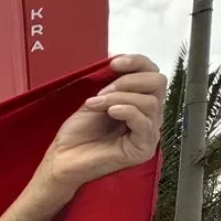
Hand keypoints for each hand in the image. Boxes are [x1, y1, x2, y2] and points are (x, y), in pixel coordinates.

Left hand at [38, 55, 165, 194]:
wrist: (62, 159)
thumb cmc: (76, 134)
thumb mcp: (95, 100)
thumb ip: (112, 84)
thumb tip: (120, 62)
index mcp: (138, 103)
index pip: (152, 74)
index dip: (137, 63)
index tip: (114, 63)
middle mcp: (148, 117)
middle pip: (158, 83)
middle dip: (128, 81)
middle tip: (102, 92)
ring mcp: (148, 133)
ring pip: (150, 102)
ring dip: (120, 97)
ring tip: (95, 104)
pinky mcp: (143, 149)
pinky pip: (145, 123)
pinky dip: (127, 111)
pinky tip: (110, 112)